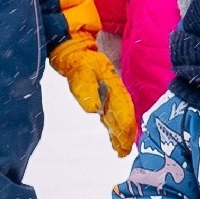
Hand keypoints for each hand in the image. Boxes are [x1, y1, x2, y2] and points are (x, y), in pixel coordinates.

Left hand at [50, 37, 135, 156]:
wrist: (74, 46)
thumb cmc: (77, 58)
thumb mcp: (80, 71)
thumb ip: (87, 89)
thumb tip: (95, 110)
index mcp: (112, 85)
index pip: (122, 109)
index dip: (124, 126)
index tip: (125, 141)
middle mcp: (114, 90)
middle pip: (122, 115)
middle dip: (125, 134)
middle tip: (124, 152)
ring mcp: (109, 92)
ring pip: (117, 115)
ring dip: (120, 132)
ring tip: (121, 148)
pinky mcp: (103, 93)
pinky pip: (112, 112)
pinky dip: (114, 125)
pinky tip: (114, 133)